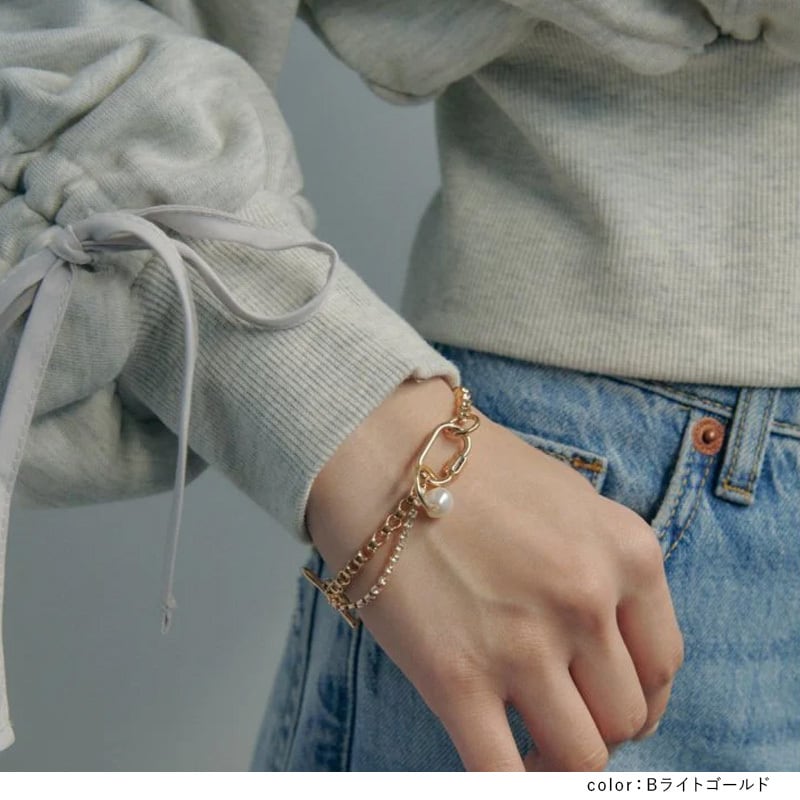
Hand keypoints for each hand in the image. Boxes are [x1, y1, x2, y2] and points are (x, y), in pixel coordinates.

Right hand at [307, 377, 683, 770]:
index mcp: (626, 554)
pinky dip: (511, 784)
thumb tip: (611, 642)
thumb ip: (606, 567)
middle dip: (596, 724)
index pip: (662, 665)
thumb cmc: (470, 469)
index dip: (639, 698)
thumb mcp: (569, 498)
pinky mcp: (457, 678)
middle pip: (625, 717)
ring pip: (579, 758)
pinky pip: (503, 775)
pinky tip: (498, 764)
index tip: (608, 701)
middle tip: (559, 712)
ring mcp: (524, 643)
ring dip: (557, 760)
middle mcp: (588, 601)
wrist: (380, 451)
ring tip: (528, 743)